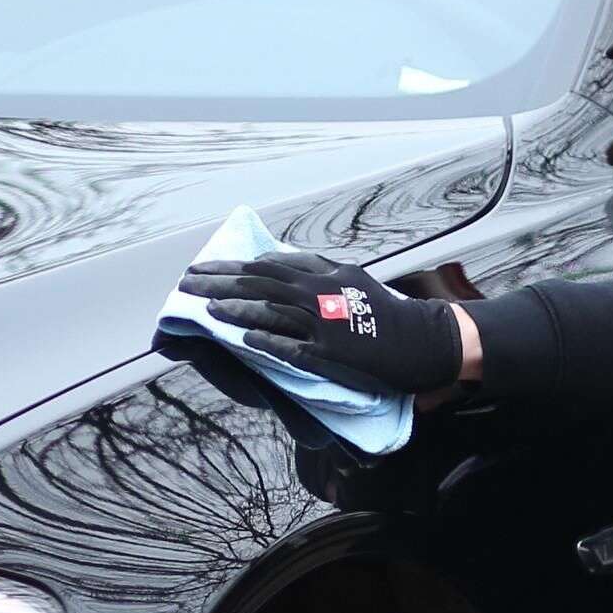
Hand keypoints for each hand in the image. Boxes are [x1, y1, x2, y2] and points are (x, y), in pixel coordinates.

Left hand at [178, 251, 463, 396]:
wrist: (424, 339)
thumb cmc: (385, 311)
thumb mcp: (350, 277)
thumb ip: (314, 268)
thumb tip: (273, 260)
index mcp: (324, 273)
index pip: (268, 266)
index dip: (232, 267)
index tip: (205, 269)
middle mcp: (322, 293)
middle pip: (262, 283)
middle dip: (221, 282)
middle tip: (188, 283)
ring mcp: (326, 324)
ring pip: (272, 311)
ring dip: (236, 309)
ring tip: (206, 308)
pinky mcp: (333, 353)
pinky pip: (293, 346)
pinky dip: (267, 341)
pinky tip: (242, 340)